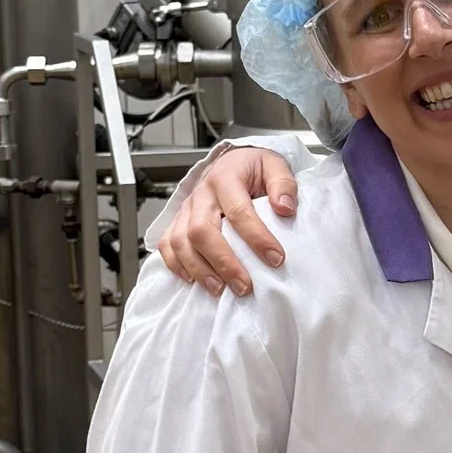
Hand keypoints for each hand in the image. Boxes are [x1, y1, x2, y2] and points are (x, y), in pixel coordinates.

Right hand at [157, 150, 300, 295]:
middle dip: (223, 262)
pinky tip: (192, 280)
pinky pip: (166, 245)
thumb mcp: (275, 165)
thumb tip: (285, 208)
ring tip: (220, 290)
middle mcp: (201, 194)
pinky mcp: (177, 221)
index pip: (238, 211)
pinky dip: (175, 264)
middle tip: (244, 286)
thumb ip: (283, 184)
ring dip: (199, 269)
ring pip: (180, 242)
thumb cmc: (253, 168)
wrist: (232, 162)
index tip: (276, 259)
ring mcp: (185, 209)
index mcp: (225, 177)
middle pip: (201, 231)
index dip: (256, 237)